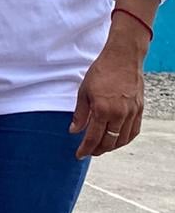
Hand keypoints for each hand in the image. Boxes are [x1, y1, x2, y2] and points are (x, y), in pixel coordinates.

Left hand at [71, 41, 143, 159]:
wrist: (123, 58)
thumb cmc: (101, 72)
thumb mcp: (84, 92)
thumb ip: (80, 114)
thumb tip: (74, 131)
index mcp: (103, 110)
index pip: (93, 138)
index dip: (85, 149)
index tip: (79, 155)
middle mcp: (119, 114)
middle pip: (109, 142)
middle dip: (97, 150)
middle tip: (89, 152)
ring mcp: (132, 112)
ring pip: (122, 139)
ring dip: (111, 147)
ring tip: (102, 147)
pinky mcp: (140, 109)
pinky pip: (134, 131)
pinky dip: (125, 139)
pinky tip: (117, 140)